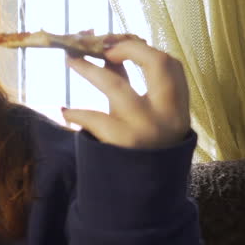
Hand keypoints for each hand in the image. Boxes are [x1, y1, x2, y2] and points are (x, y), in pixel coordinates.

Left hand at [59, 35, 190, 149]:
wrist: (143, 200)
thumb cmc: (139, 151)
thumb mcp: (143, 117)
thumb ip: (128, 84)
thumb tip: (104, 50)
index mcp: (178, 108)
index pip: (171, 65)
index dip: (143, 48)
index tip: (119, 45)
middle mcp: (168, 115)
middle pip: (156, 63)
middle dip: (126, 48)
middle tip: (100, 47)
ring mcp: (146, 128)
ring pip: (115, 86)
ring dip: (88, 69)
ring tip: (69, 60)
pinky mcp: (122, 143)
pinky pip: (94, 118)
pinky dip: (77, 113)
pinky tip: (66, 111)